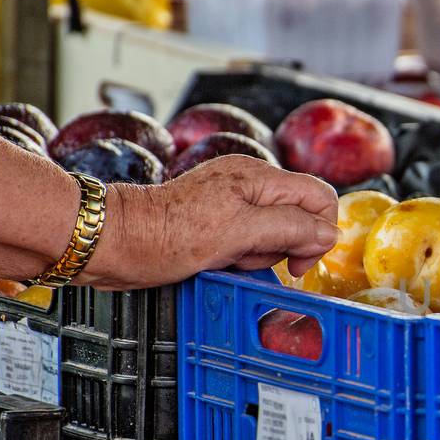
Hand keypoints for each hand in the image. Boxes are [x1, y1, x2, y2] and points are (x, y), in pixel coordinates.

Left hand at [87, 156, 337, 289]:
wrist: (111, 242)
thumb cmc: (164, 236)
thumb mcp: (237, 234)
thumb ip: (290, 228)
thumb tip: (328, 233)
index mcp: (258, 177)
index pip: (319, 196)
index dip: (319, 231)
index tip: (298, 262)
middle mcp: (249, 184)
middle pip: (298, 216)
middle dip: (282, 246)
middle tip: (248, 256)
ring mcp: (232, 202)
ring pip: (274, 234)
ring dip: (258, 255)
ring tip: (225, 257)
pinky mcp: (217, 220)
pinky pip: (248, 241)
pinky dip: (240, 256)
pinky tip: (217, 260)